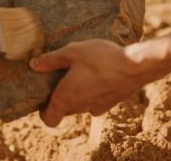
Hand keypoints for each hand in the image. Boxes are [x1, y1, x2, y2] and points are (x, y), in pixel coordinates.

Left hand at [29, 39, 160, 126]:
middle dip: (60, 96)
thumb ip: (51, 60)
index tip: (44, 94)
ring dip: (77, 93)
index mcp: (66, 97)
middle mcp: (80, 107)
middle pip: (64, 110)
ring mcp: (97, 107)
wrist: (137, 66)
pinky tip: (97, 74)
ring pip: (80, 105)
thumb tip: (33, 65)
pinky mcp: (110, 103)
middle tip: (61, 75)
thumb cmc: (102, 58)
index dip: (43, 110)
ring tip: (80, 71)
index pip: (49, 119)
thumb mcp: (72, 52)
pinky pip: (95, 101)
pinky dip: (92, 92)